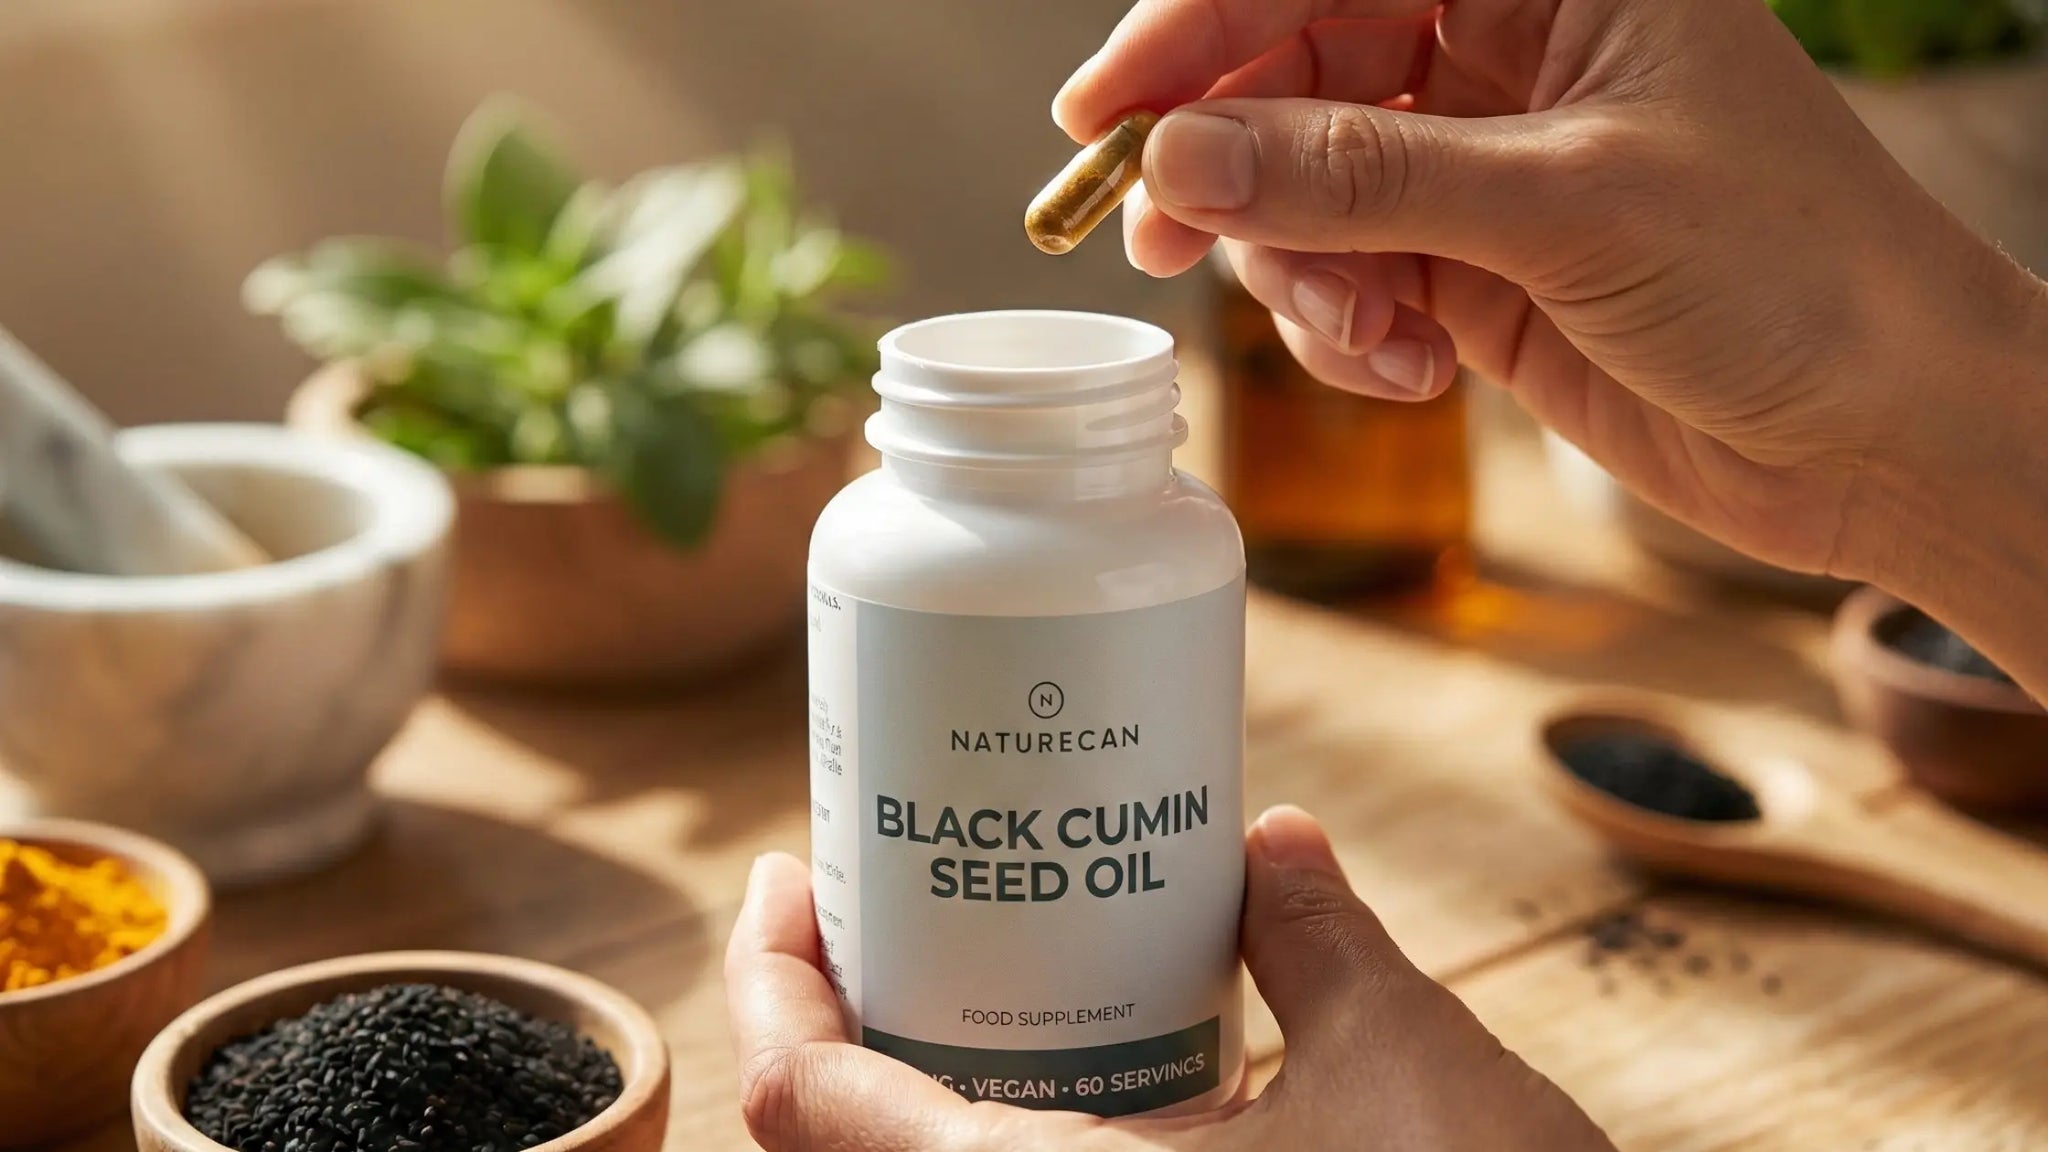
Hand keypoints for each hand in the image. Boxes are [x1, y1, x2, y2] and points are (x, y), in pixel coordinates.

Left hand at [726, 806, 1614, 1151]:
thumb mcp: (1402, 1060)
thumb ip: (1321, 936)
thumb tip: (1278, 837)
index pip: (806, 1102)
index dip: (768, 976)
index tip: (792, 874)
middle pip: (834, 1148)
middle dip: (832, 1016)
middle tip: (880, 900)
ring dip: (903, 1084)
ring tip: (958, 966)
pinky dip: (988, 1135)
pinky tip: (1068, 1070)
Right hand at [1053, 0, 2047, 588]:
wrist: (1888, 434)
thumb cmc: (1797, 275)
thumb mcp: (1567, 206)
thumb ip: (1361, 176)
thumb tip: (1185, 153)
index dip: (1200, 26)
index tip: (1105, 112)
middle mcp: (1511, 50)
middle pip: (1296, 69)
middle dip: (1232, 161)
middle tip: (1165, 236)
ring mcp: (1486, 160)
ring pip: (1306, 185)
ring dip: (1302, 270)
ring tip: (1364, 335)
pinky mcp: (1476, 262)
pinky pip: (1348, 273)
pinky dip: (1348, 325)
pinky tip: (1410, 369)